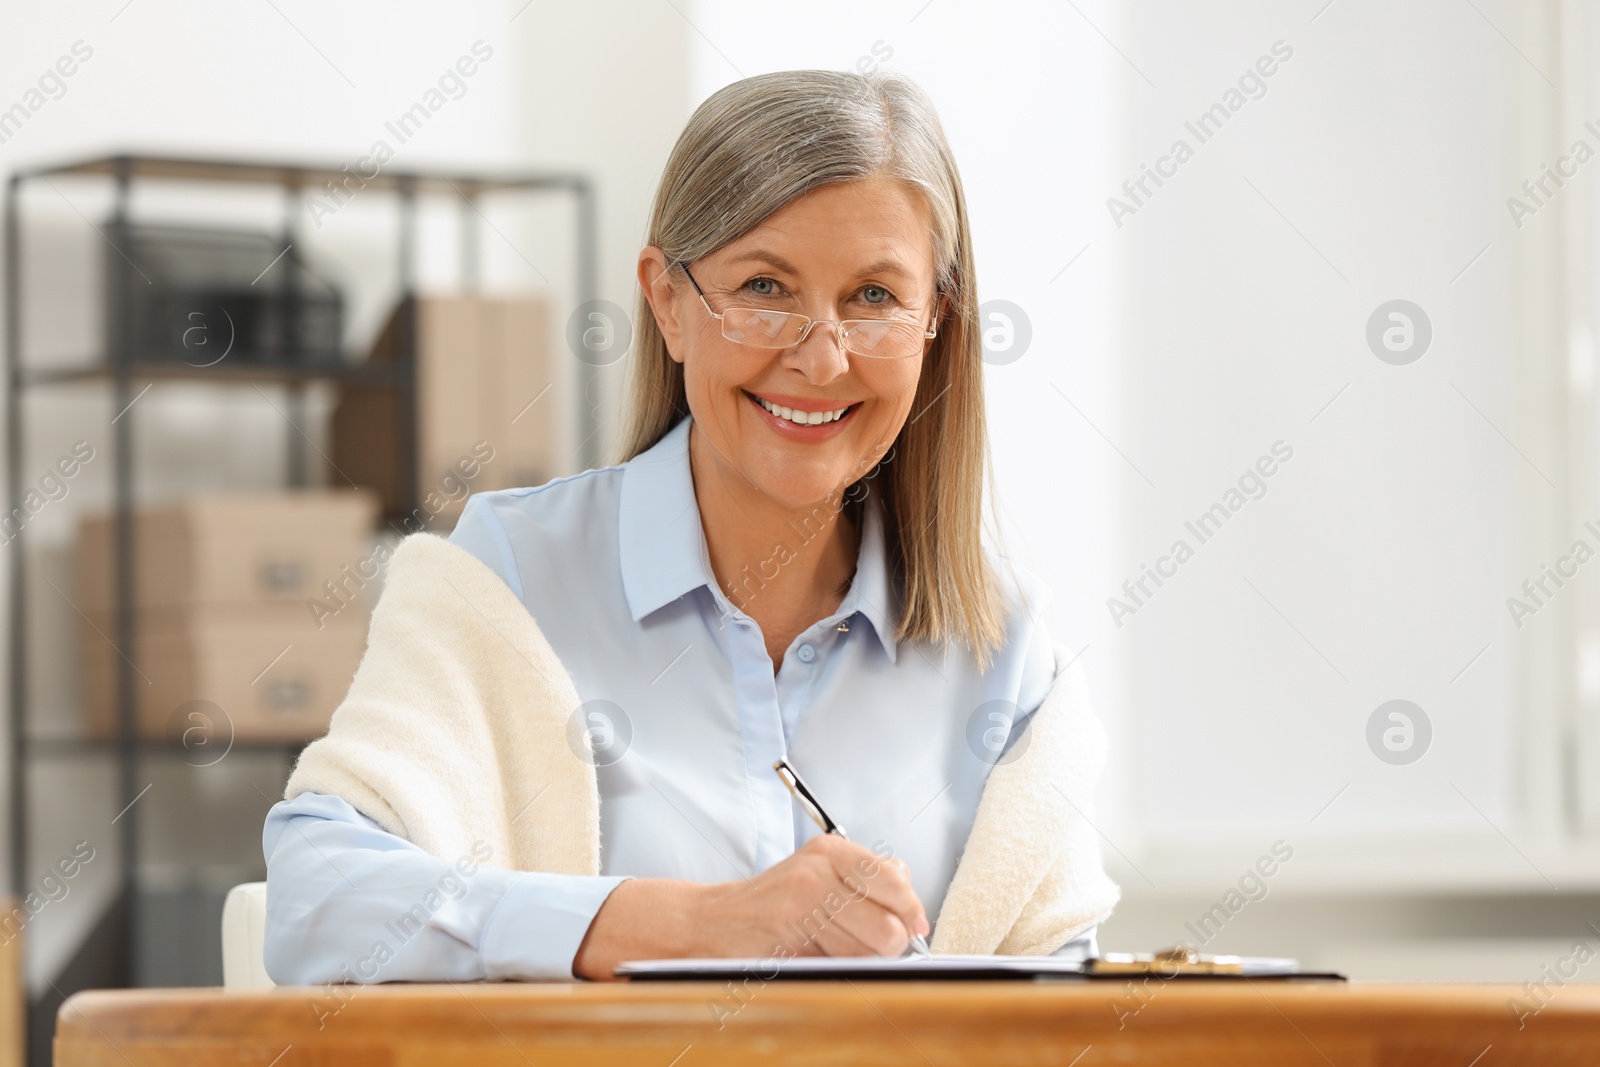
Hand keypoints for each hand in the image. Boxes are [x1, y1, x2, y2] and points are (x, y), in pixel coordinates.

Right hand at [571, 836, 929, 979]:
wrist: (712, 923)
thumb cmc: (772, 905)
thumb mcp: (820, 875)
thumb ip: (867, 877)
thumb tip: (909, 887)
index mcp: (832, 851)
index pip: (896, 880)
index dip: (911, 910)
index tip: (915, 925)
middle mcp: (819, 869)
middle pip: (889, 924)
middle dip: (886, 944)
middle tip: (862, 943)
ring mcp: (803, 899)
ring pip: (870, 949)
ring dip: (859, 959)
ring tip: (828, 948)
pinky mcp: (789, 931)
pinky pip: (840, 963)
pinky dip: (836, 967)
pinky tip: (813, 955)